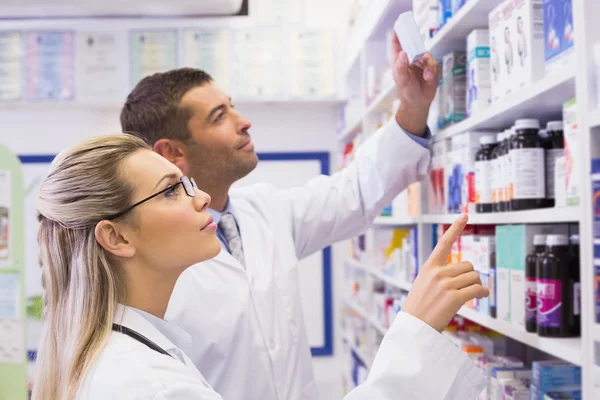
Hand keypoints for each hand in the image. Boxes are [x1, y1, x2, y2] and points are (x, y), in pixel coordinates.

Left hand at [392, 33, 439, 134]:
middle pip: (415, 46)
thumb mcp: (402, 80)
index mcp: (400, 61)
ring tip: (427, 77)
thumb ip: (401, 67)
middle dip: (417, 44)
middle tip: (418, 47)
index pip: (397, 45)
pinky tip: (429, 78)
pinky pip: (434, 64)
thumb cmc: (407, 91)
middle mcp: (411, 59)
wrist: (419, 102)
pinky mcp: (431, 68)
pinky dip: (432, 71)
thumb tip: (403, 53)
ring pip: (427, 56)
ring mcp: (422, 63)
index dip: (397, 35)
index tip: (398, 27)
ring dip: (427, 66)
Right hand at [402, 214, 489, 331]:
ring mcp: (445, 285)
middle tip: (465, 288)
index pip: (444, 243)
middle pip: (468, 266)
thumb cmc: (419, 308)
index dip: (455, 228)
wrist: (413, 327)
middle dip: (470, 276)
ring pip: (475, 277)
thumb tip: (465, 274)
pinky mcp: (454, 297)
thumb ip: (439, 275)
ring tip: (471, 294)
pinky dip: (482, 293)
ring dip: (477, 285)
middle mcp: (437, 273)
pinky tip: (480, 296)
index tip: (464, 215)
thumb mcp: (424, 284)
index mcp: (429, 267)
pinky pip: (478, 289)